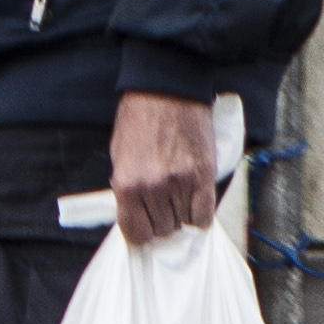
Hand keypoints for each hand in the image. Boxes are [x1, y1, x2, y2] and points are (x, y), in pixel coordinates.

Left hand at [113, 90, 218, 244]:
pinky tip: (194, 203)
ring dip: (180, 216)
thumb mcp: (119, 155)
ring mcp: (180, 183)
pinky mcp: (203, 176)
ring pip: (182, 224)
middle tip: (161, 206)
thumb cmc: (140, 118)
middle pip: (161, 230)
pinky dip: (199, 215)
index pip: (135, 233)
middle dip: (160, 221)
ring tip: (177, 197)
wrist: (166, 90)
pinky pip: (204, 215)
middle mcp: (153, 187)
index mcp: (127, 184)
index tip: (145, 229)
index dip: (140, 234)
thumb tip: (134, 216)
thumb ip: (126, 189)